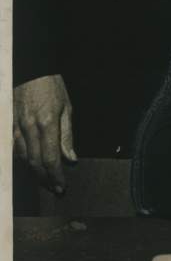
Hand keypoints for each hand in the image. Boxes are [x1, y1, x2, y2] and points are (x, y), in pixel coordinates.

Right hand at [13, 75, 76, 192]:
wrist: (32, 71)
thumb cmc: (52, 87)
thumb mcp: (66, 108)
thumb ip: (67, 135)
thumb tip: (71, 158)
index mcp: (47, 123)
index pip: (51, 158)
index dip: (56, 175)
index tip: (62, 186)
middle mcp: (30, 128)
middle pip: (35, 163)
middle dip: (45, 179)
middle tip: (54, 189)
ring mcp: (17, 128)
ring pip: (23, 159)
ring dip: (33, 173)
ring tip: (44, 181)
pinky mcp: (10, 126)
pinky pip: (14, 150)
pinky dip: (22, 161)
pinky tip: (30, 166)